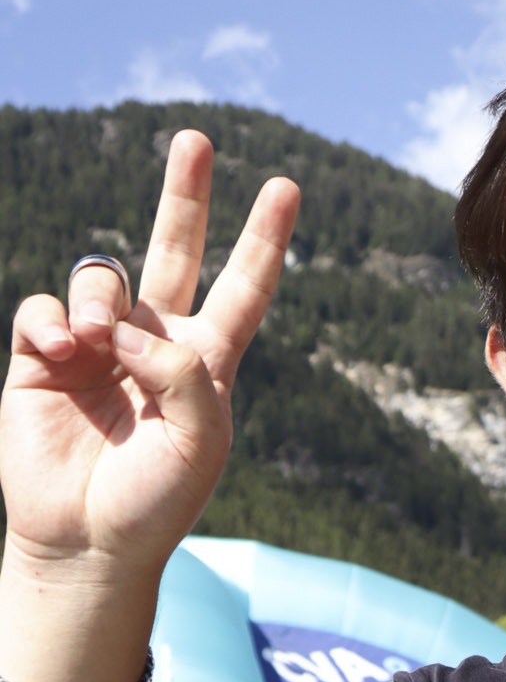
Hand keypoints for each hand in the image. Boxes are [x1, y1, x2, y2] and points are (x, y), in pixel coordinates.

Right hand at [0, 132, 298, 573]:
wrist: (87, 541)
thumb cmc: (154, 502)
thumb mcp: (196, 443)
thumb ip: (180, 374)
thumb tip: (126, 325)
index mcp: (205, 364)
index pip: (243, 291)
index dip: (264, 242)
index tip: (287, 188)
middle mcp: (154, 344)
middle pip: (173, 251)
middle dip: (185, 196)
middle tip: (198, 139)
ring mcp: (98, 347)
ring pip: (101, 278)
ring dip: (99, 299)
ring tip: (94, 344)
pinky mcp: (44, 358)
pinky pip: (44, 308)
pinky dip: (51, 320)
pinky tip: (60, 351)